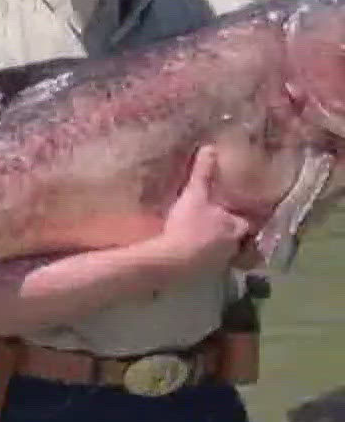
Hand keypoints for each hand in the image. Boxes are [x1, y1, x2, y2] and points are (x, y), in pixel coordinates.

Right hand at [156, 146, 257, 273]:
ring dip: (218, 249)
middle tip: (219, 228)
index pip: (246, 223)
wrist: (174, 258)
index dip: (241, 219)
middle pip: (239, 240)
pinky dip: (205, 261)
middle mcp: (235, 246)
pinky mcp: (206, 274)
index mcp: (237, 226)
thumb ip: (203, 173)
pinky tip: (194, 257)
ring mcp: (221, 263)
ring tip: (206, 243)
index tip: (236, 216)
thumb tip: (211, 147)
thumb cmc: (189, 225)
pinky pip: (210, 265)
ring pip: (226, 254)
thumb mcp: (194, 195)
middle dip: (231, 235)